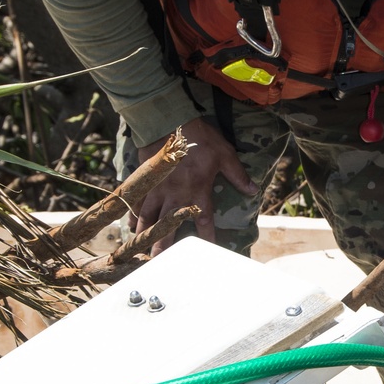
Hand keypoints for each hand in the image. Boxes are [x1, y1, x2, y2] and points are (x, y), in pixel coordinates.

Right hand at [134, 116, 258, 253]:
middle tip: (158, 263)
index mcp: (198, 191)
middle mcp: (177, 196)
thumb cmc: (200, 138)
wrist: (169, 121)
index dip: (207, 238)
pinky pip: (137, 202)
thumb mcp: (224, 154)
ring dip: (145, 236)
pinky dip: (133, 215)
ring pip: (149, 218)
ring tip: (139, 251)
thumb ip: (237, 175)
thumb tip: (253, 190)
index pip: (204, 221)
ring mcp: (158, 189)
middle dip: (164, 246)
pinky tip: (130, 227)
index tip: (206, 252)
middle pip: (169, 227)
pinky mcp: (145, 181)